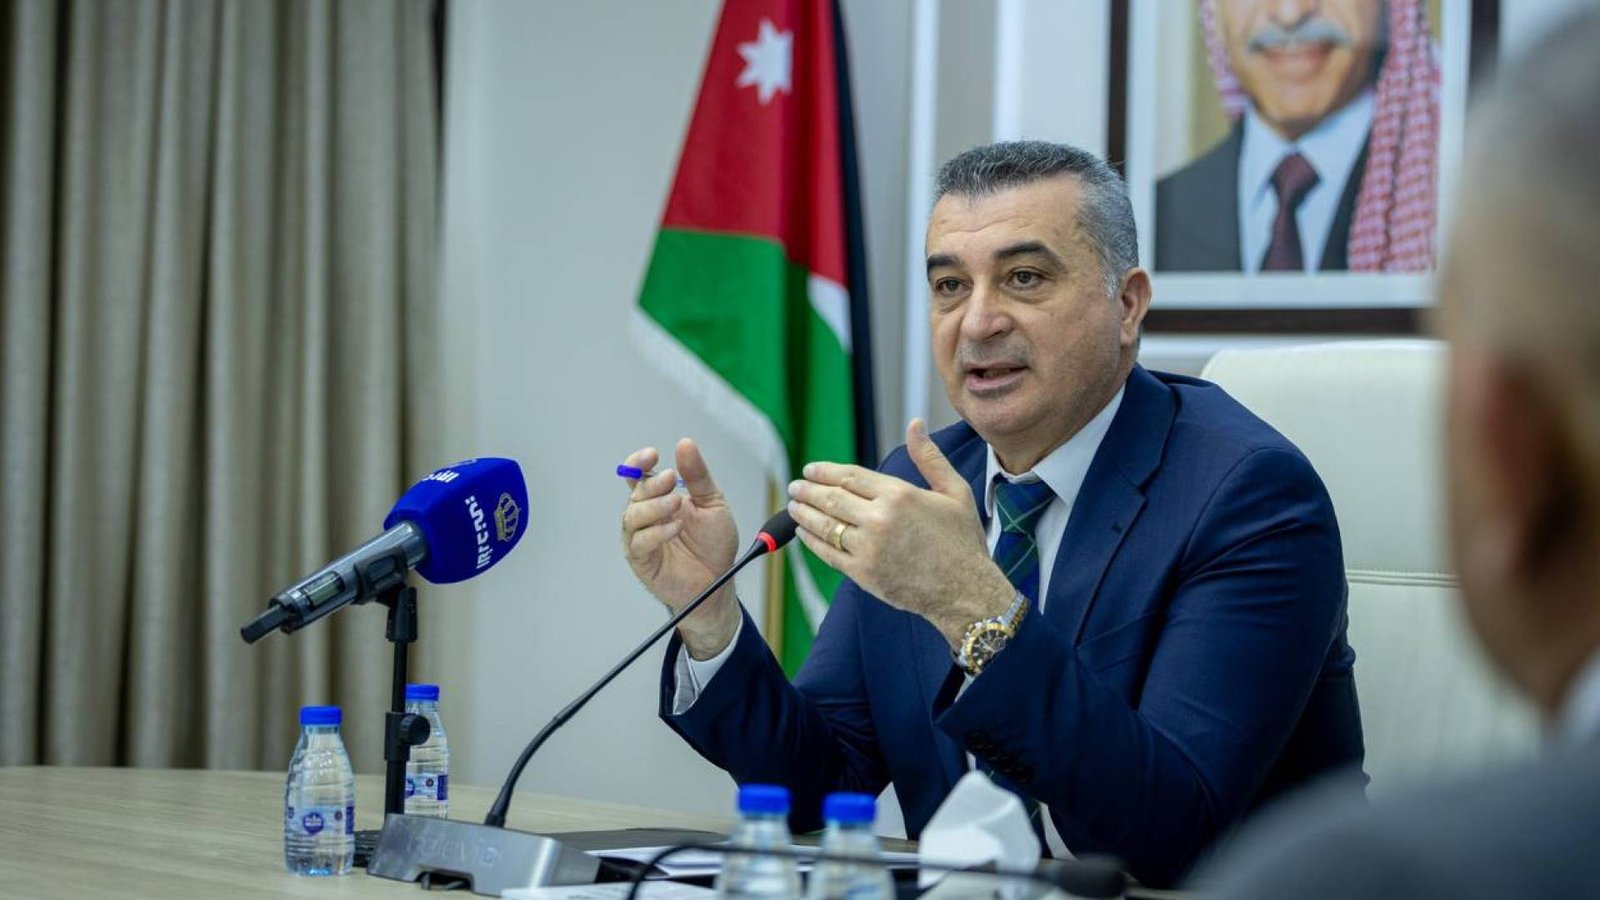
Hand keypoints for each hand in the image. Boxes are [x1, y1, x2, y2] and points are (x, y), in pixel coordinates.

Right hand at [619, 438, 740, 657]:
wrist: (719, 581)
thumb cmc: (714, 543)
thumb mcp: (713, 503)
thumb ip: (698, 476)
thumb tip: (684, 443)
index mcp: (659, 497)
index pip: (638, 474)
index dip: (638, 462)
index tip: (653, 455)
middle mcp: (646, 516)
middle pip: (635, 492)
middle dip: (653, 483)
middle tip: (673, 479)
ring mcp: (641, 537)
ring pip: (632, 516)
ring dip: (654, 506)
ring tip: (677, 504)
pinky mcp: (641, 560)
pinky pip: (639, 542)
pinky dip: (656, 532)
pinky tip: (675, 527)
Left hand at [787, 419, 1014, 646]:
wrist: (965, 591)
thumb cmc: (962, 541)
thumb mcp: (954, 492)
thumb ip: (929, 458)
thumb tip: (915, 424)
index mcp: (899, 494)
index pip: (850, 476)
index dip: (825, 472)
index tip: (810, 470)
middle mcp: (879, 519)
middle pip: (832, 498)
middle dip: (807, 491)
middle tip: (794, 487)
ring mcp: (868, 548)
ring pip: (825, 525)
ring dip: (803, 514)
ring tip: (792, 507)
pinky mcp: (863, 574)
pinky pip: (828, 553)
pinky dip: (812, 541)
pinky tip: (804, 533)